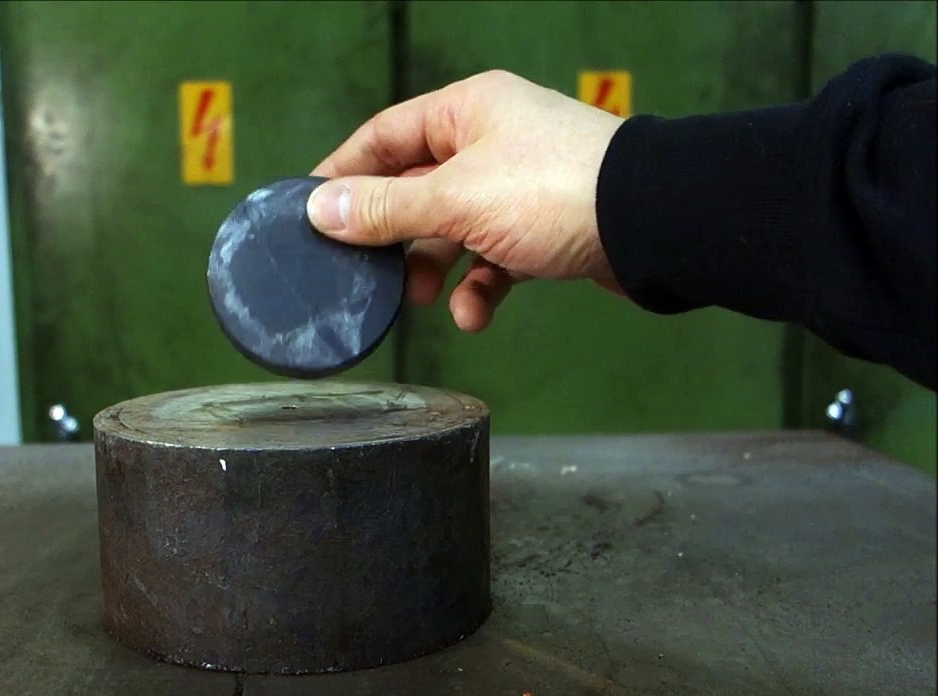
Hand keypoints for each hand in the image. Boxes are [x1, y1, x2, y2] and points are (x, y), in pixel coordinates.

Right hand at [306, 70, 625, 332]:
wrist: (653, 225)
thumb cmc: (559, 191)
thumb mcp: (456, 200)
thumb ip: (385, 209)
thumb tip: (320, 210)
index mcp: (466, 111)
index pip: (383, 136)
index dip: (343, 174)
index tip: (311, 211)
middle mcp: (491, 140)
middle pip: (416, 188)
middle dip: (394, 237)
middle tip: (366, 272)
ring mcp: (519, 185)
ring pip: (453, 230)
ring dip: (435, 270)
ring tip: (423, 300)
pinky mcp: (544, 226)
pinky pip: (494, 258)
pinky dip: (480, 287)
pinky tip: (476, 314)